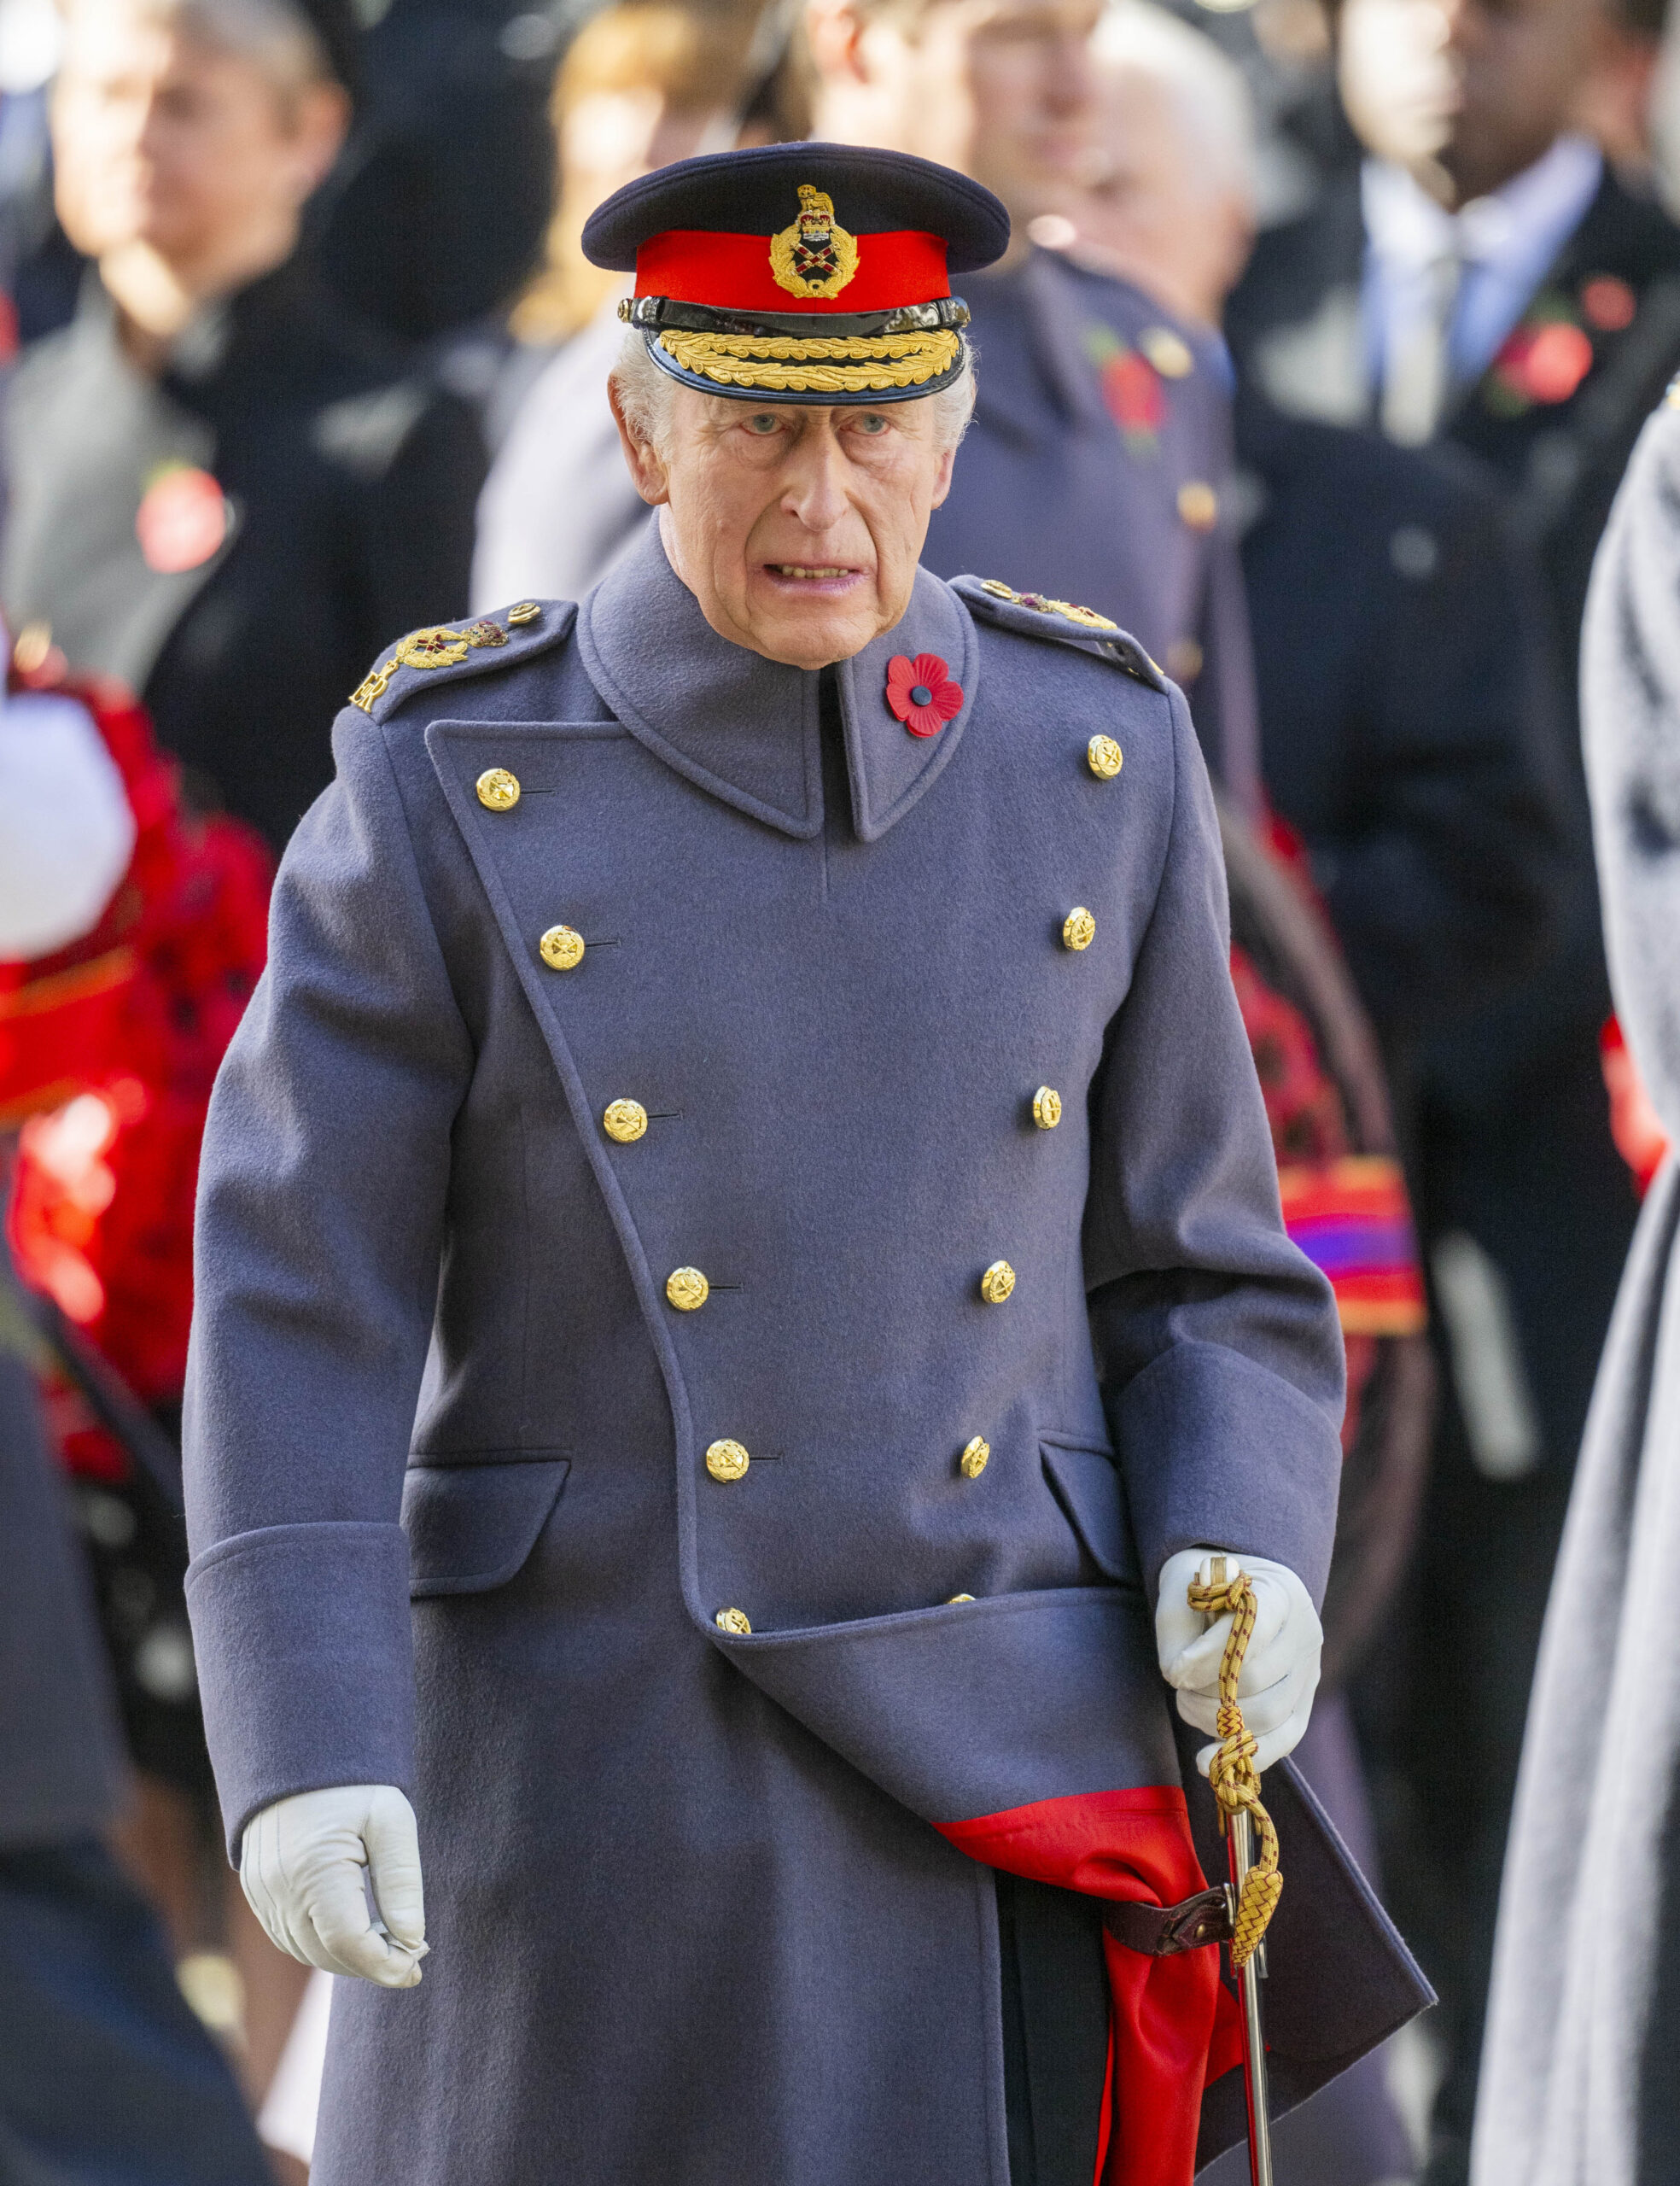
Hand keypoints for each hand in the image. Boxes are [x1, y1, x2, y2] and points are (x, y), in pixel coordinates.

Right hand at [240, 1785, 428, 1986]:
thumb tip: (413, 1939)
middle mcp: (281, 1890)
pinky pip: (289, 1937)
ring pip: (308, 1952)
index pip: (350, 1943)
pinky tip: (354, 1930)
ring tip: (387, 1941)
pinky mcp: (256, 1892)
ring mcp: (262, 1894)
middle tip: (412, 1955)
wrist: (297, 1752)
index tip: (417, 1963)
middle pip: (329, 1954)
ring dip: (348, 1958)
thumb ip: (401, 1881)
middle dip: (372, 1964)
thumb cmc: (351, 1784)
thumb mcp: (390, 1819)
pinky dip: (322, 1944)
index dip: (386, 1964)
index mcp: (315, 1870)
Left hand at [1154, 1548, 1321, 1777]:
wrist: (1237, 1591)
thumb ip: (1176, 1632)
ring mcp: (1310, 1670)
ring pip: (1270, 1714)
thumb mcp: (1181, 1591)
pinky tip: (1208, 1761)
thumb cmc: (1204, 1588)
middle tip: (1179, 1687)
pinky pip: (1284, 1739)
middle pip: (1259, 1678)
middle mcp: (1306, 1631)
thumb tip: (1180, 1680)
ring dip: (1217, 1721)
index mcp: (1280, 1591)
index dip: (1211, 1655)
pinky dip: (1246, 1754)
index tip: (1175, 1671)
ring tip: (1188, 1704)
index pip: (1254, 1628)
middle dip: (1207, 1692)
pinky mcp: (1303, 1703)